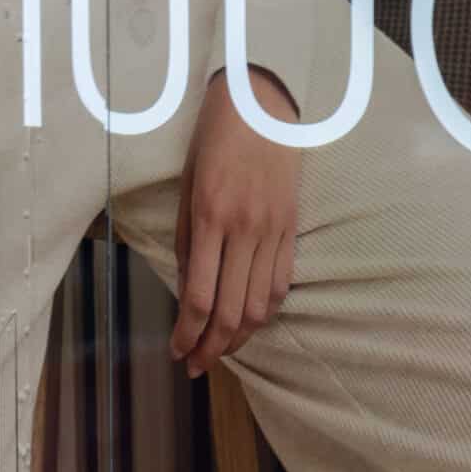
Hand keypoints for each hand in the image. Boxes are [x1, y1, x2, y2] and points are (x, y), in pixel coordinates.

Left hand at [170, 68, 298, 377]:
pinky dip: (265, 310)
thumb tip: (186, 288)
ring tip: (222, 351)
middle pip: (230, 309)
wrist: (263, 106)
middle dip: (212, 346)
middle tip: (197, 365)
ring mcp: (274, 230)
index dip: (188, 333)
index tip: (178, 352)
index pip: (198, 295)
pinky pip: (281, 282)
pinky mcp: (292, 228)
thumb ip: (187, 240)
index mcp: (211, 217)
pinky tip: (250, 322)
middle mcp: (245, 229)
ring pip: (260, 303)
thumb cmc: (214, 141)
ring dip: (240, 336)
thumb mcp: (188, 188)